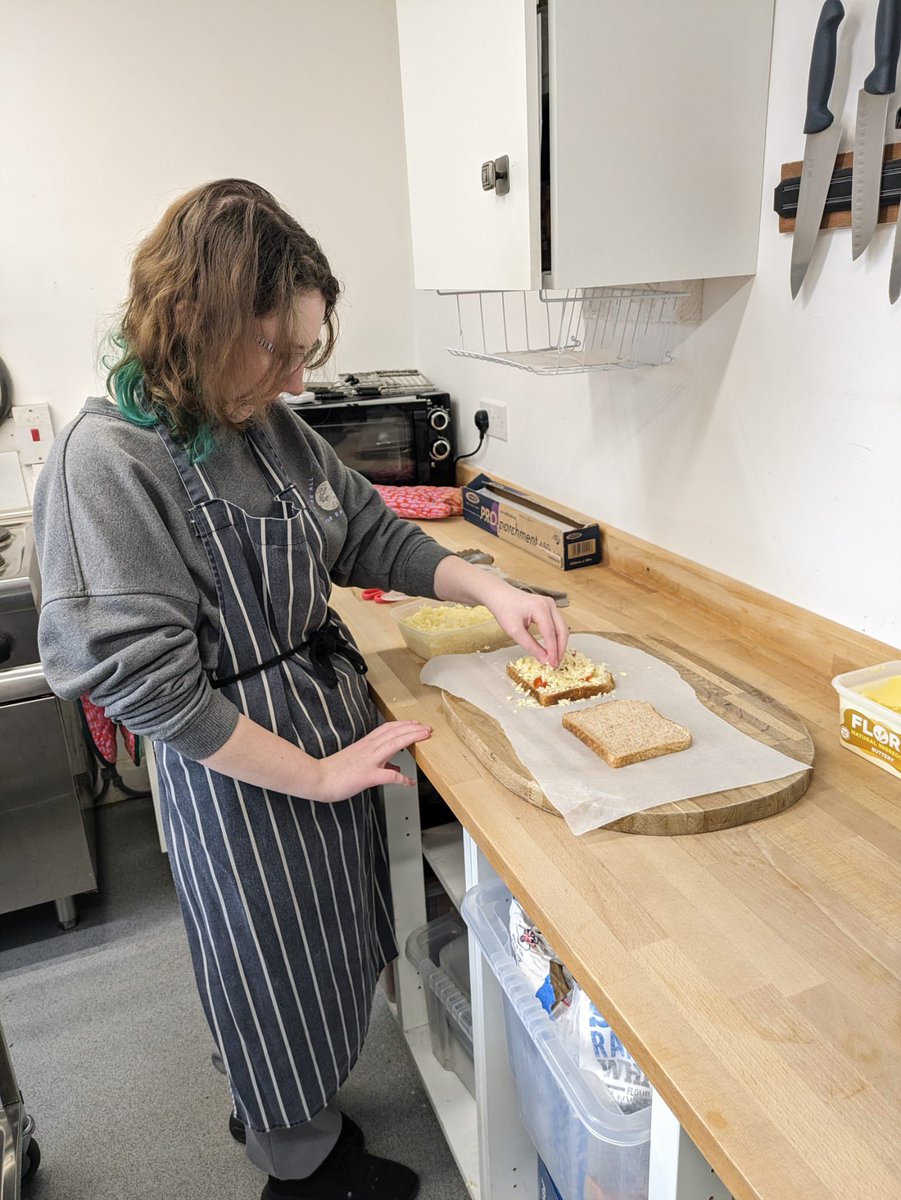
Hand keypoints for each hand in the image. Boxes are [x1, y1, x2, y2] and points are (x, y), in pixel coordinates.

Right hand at [311, 721, 431, 802]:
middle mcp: (369, 748)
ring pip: (394, 744)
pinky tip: (409, 782)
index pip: (388, 728)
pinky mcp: (367, 775)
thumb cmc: (334, 771)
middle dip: (413, 728)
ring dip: (411, 738)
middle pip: (395, 732)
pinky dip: (402, 778)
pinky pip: (388, 776)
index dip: (404, 724)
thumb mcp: (358, 762)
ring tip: (425, 737)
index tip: (416, 723)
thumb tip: (394, 769)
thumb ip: (378, 763)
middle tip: (427, 727)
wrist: (317, 778)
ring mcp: (368, 761)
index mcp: (366, 744)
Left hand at [487, 584, 568, 668]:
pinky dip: (556, 637)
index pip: (550, 633)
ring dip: (560, 644)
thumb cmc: (504, 609)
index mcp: (540, 608)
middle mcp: (549, 604)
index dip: (553, 651)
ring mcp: (550, 604)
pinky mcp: (549, 607)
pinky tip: (552, 648)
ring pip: (562, 628)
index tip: (552, 665)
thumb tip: (544, 660)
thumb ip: (530, 646)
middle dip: (560, 649)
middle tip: (556, 664)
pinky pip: (557, 624)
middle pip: (562, 630)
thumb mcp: (514, 631)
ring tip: (555, 658)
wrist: (499, 595)